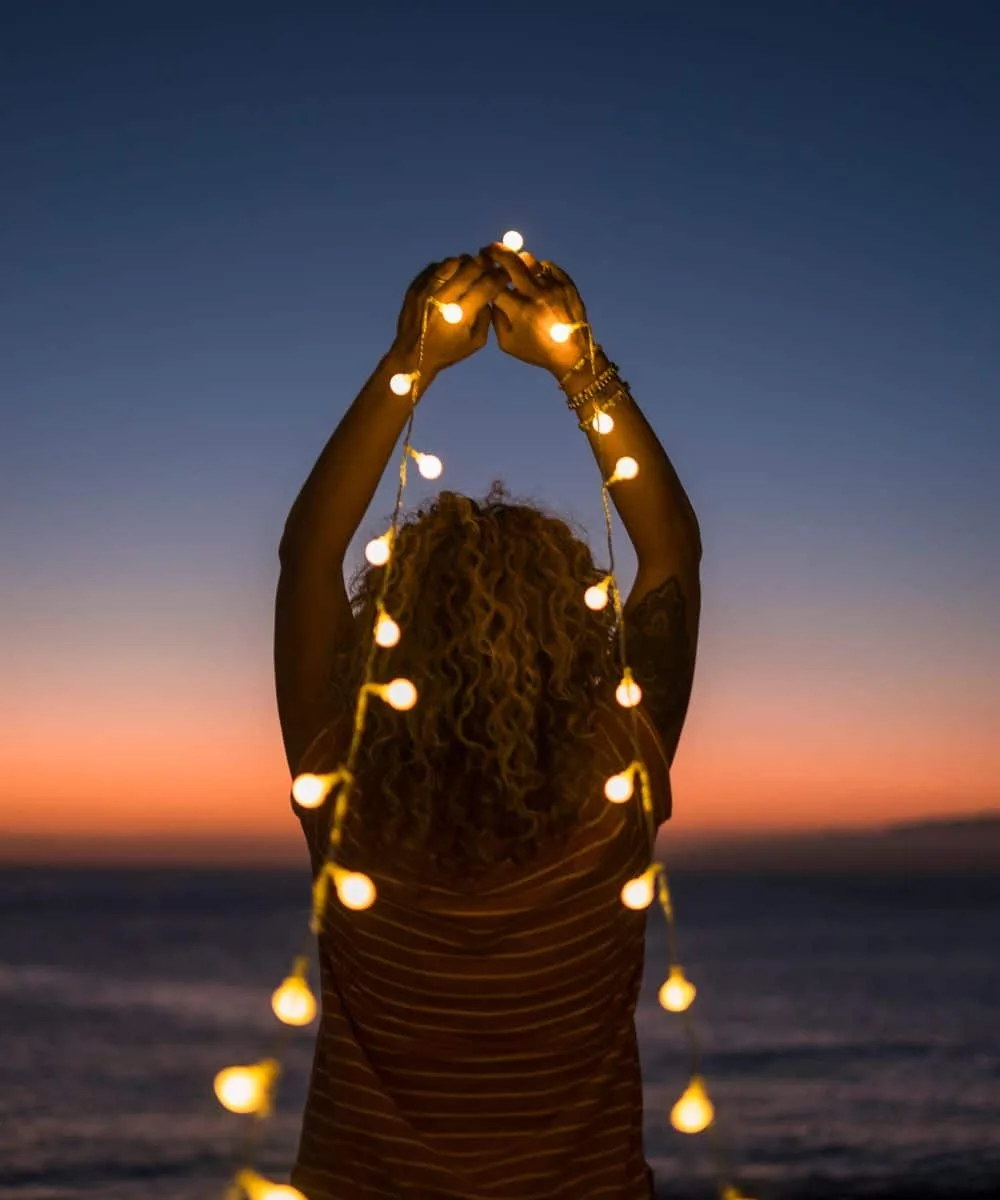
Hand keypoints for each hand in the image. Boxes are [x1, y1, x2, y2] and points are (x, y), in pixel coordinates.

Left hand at [391, 254, 507, 385]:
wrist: (412, 355)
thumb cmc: (447, 351)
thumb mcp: (476, 342)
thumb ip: (487, 316)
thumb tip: (490, 294)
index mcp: (461, 314)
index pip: (486, 285)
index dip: (499, 277)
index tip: (504, 274)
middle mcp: (443, 297)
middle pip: (470, 268)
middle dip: (485, 264)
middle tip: (490, 265)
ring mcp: (427, 289)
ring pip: (452, 262)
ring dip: (465, 263)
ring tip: (470, 268)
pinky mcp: (415, 286)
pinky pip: (435, 267)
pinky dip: (447, 268)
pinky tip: (451, 275)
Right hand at [482, 243, 593, 379]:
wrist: (573, 354)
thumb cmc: (537, 351)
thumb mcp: (508, 343)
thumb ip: (495, 319)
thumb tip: (490, 296)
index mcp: (520, 310)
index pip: (494, 284)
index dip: (484, 275)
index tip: (479, 270)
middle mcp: (536, 295)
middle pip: (511, 262)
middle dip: (496, 252)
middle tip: (488, 248)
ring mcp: (553, 287)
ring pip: (530, 261)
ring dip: (518, 260)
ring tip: (514, 265)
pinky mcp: (567, 284)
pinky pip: (548, 266)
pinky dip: (538, 269)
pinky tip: (535, 277)